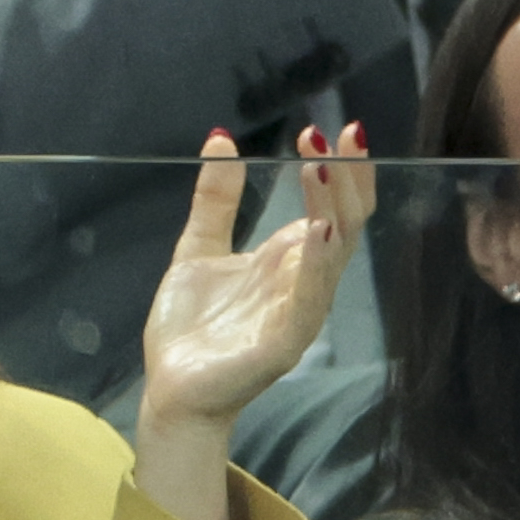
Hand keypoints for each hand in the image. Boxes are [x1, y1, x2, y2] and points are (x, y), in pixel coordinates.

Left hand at [135, 126, 372, 519]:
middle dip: (347, 178)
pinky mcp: (285, 344)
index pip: (333, 207)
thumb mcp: (199, 248)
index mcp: (290, 260)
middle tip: (340, 135)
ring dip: (333, 208)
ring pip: (333, 255)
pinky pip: (310, 298)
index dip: (338, 170)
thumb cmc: (192, 328)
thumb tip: (221, 140)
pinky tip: (318, 228)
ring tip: (323, 166)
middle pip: (346, 223)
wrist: (171, 390)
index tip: (325, 129)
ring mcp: (300, 313)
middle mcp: (305, 283)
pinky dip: (317, 263)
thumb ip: (215, 200)